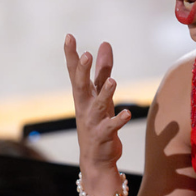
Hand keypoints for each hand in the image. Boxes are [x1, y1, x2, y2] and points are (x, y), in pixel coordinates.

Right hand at [63, 35, 131, 172]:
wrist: (96, 159)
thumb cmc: (97, 122)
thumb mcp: (100, 94)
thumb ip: (103, 70)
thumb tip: (105, 44)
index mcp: (83, 96)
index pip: (75, 72)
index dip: (71, 55)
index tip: (69, 36)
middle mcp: (85, 107)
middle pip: (81, 86)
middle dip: (82, 71)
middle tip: (85, 55)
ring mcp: (93, 121)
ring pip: (98, 105)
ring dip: (105, 93)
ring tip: (113, 81)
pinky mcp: (103, 136)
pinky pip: (111, 127)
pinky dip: (118, 120)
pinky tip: (127, 113)